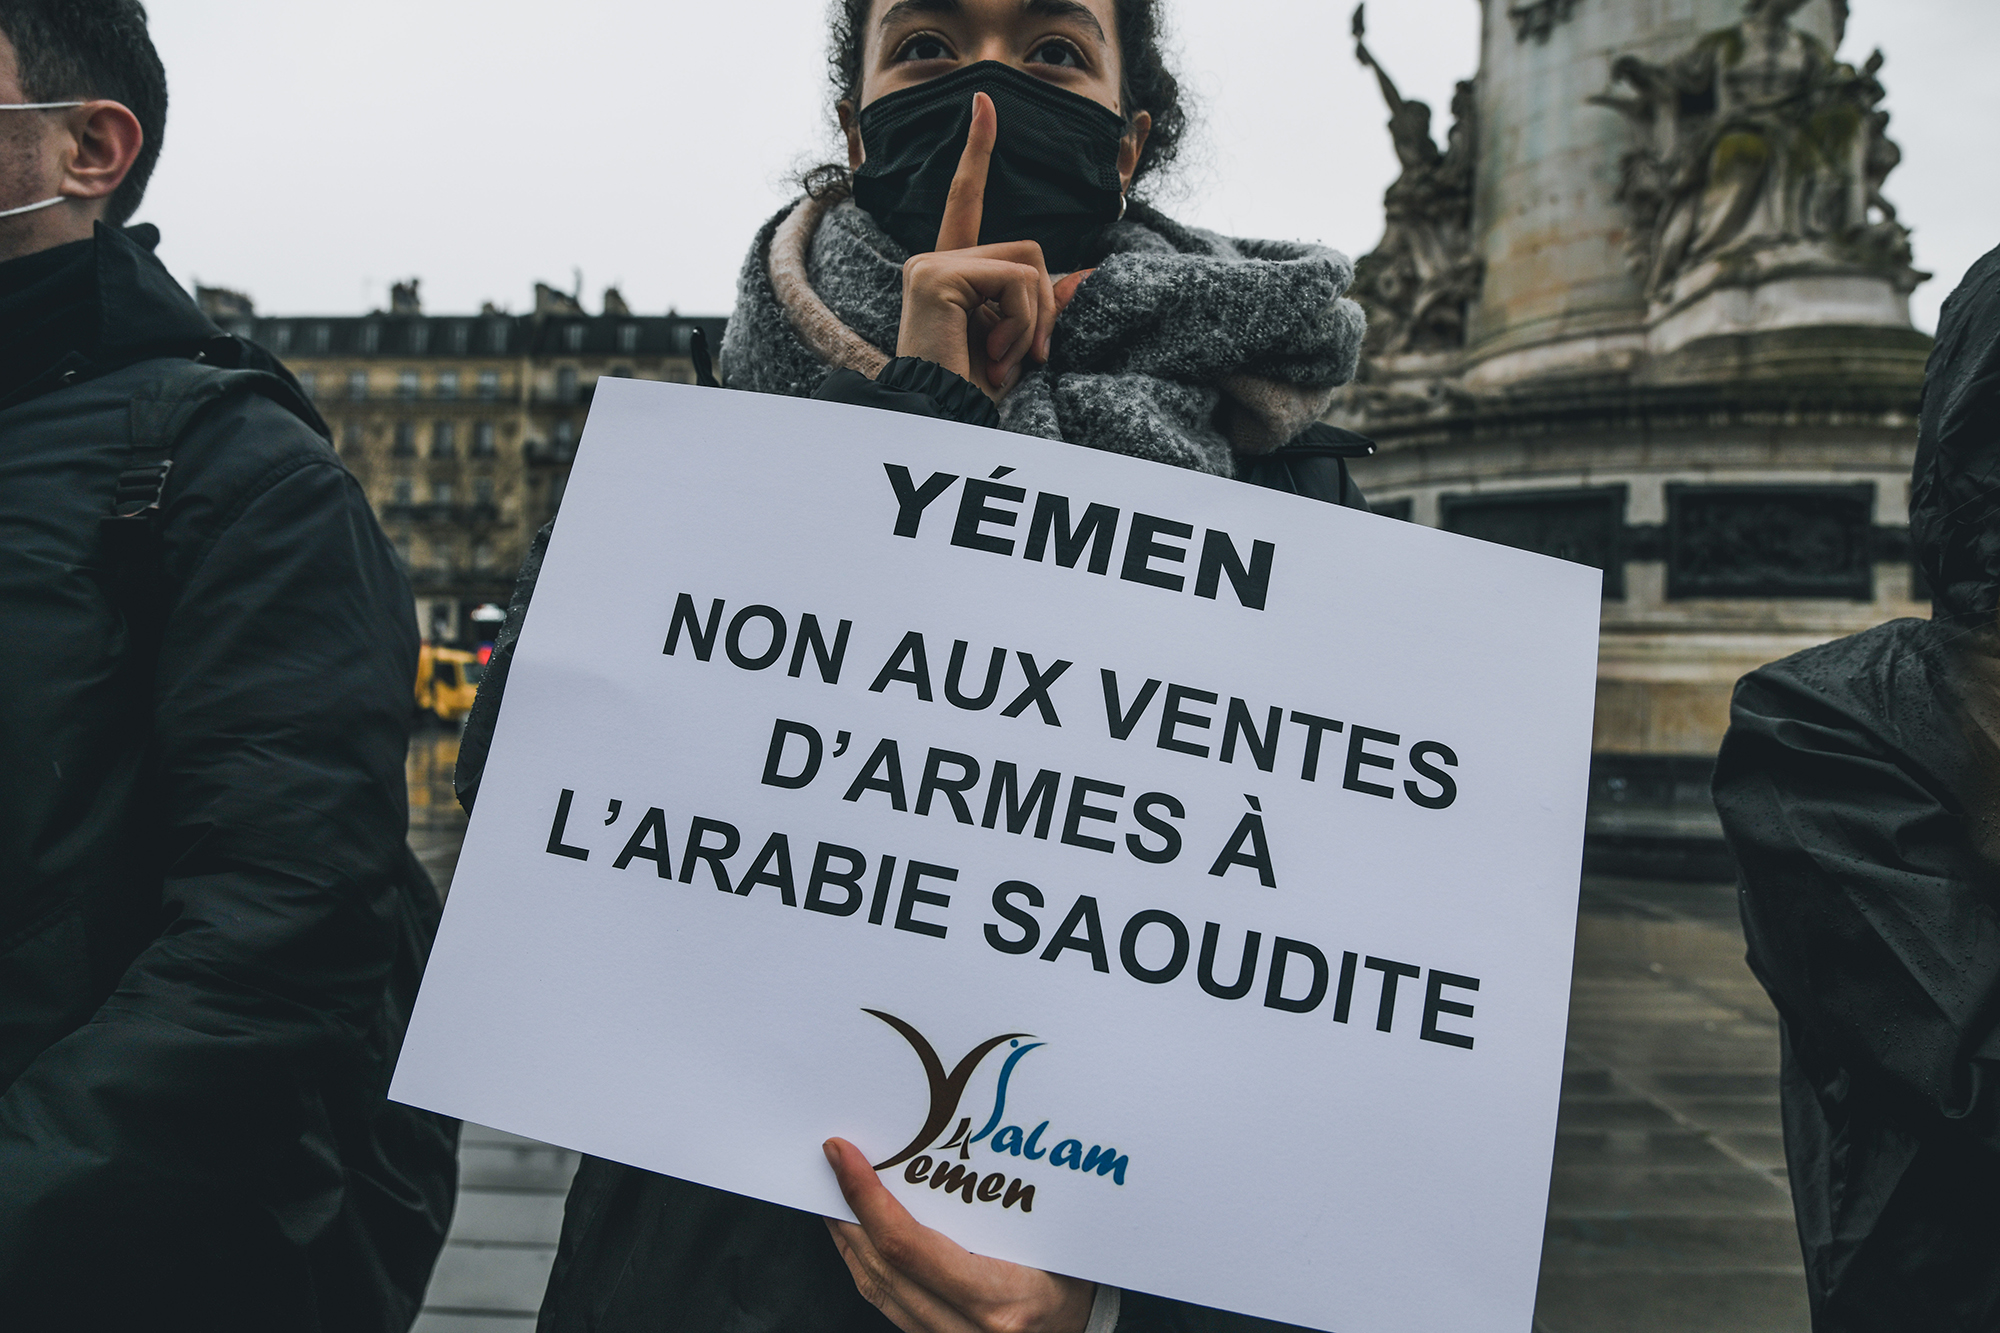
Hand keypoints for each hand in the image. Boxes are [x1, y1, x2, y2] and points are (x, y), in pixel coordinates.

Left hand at [822, 1137, 1096, 1332]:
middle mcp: (967, 1331)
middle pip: (881, 1269)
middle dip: (847, 1212)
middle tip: (830, 1164)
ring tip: (836, 1192)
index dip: (868, 1198)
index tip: (843, 1155)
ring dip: (849, 1238)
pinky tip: (861, 1235)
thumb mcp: (1052, 1237)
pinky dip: (868, 1266)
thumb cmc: (1078, 1280)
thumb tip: (943, 1148)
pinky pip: (888, 1305)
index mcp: (1000, 1300)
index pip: (909, 1246)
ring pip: (876, 1290)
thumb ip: (1000, 1206)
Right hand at [895, 92, 1093, 401]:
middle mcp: (933, 257)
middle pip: (1029, 248)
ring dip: (1034, 318)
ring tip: (1004, 359)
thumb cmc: (974, 393)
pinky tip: (994, 354)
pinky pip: (1016, 281)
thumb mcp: (1021, 343)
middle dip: (1044, 304)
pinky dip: (1023, 323)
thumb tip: (1086, 276)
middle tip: (1031, 355)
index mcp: (950, 269)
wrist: (941, 422)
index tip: (985, 103)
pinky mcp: (938, 275)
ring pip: (1029, 263)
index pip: (966, 199)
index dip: (977, 150)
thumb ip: (1045, 305)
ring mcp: (932, 263)